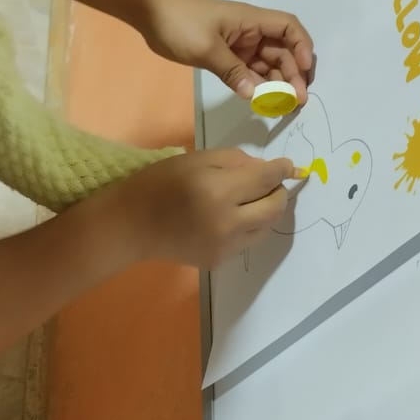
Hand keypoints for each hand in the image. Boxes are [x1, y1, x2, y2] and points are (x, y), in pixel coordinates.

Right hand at [111, 149, 306, 267]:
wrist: (131, 225)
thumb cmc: (159, 183)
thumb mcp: (196, 159)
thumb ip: (235, 160)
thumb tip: (268, 168)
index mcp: (219, 190)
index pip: (267, 178)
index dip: (282, 169)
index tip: (288, 165)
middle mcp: (228, 222)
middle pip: (275, 207)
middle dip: (279, 191)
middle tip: (270, 182)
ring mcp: (225, 246)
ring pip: (266, 227)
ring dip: (266, 210)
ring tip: (251, 199)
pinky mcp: (220, 261)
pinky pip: (248, 240)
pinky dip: (248, 226)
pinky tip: (230, 217)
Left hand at [142, 0, 314, 104]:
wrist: (151, 14)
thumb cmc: (180, 24)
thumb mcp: (207, 49)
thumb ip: (232, 72)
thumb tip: (255, 95)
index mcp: (251, 21)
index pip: (288, 28)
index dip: (301, 47)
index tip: (304, 71)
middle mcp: (250, 32)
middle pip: (282, 51)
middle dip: (292, 74)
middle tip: (297, 101)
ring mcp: (239, 44)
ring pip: (267, 64)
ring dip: (277, 83)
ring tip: (284, 105)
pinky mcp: (227, 55)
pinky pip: (249, 71)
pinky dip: (257, 85)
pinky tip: (262, 101)